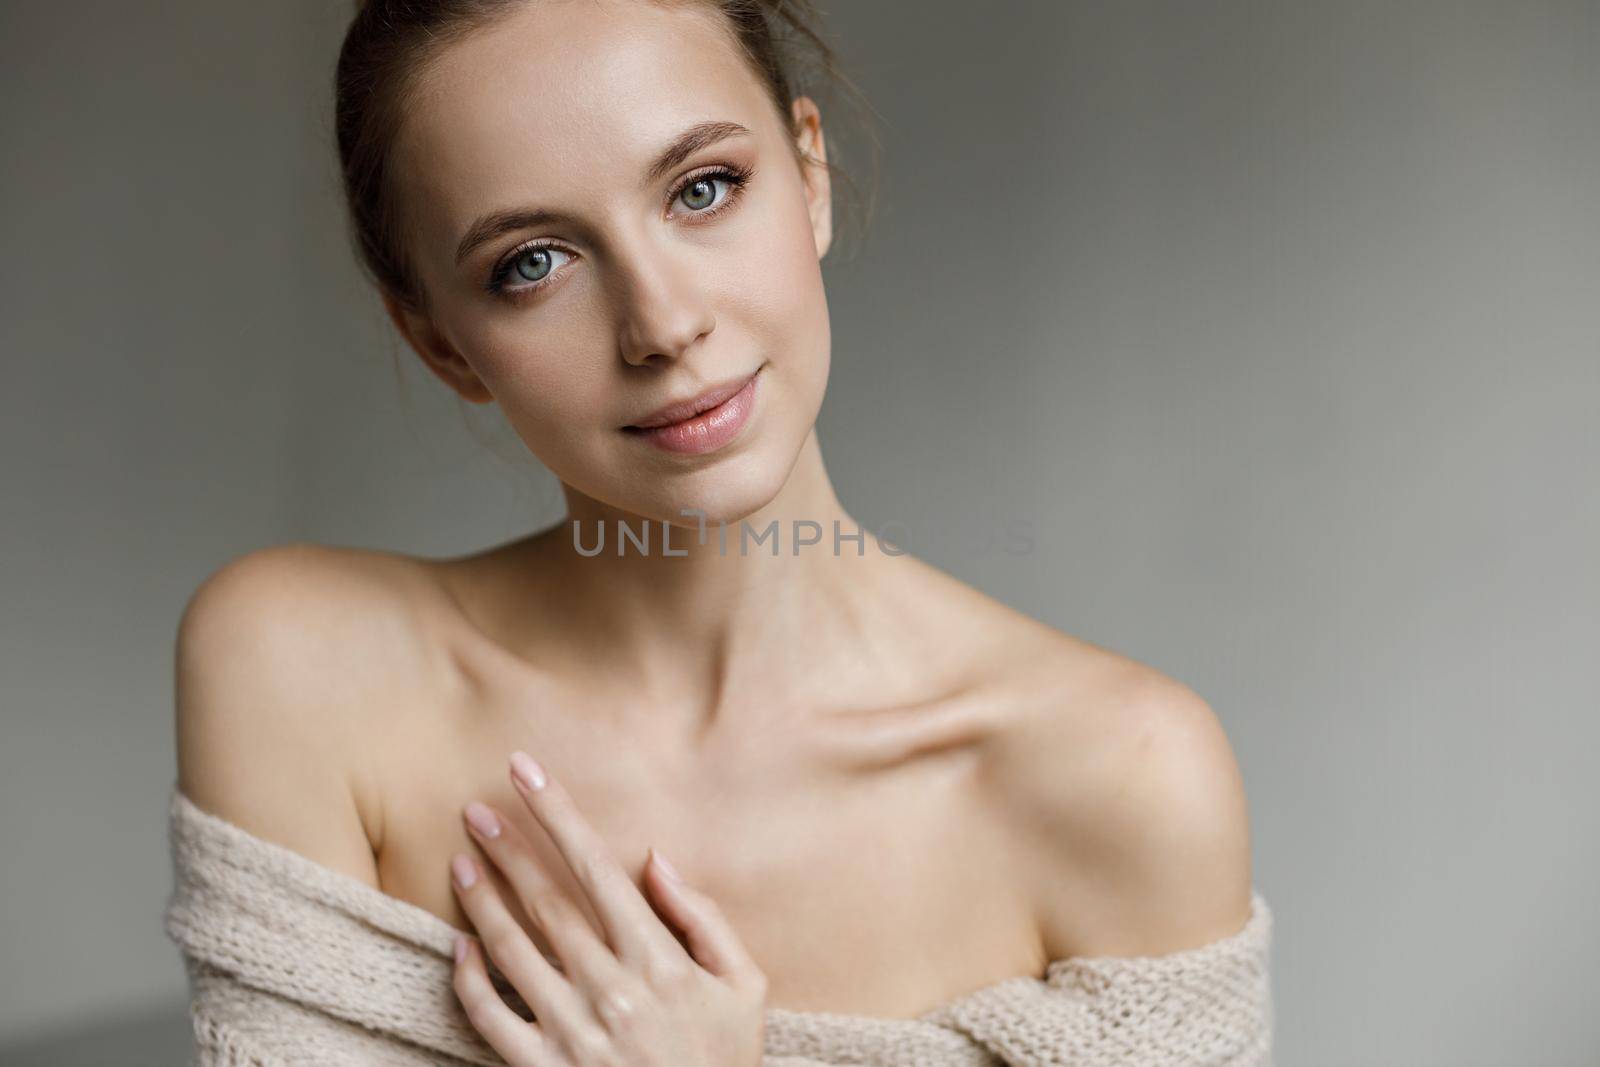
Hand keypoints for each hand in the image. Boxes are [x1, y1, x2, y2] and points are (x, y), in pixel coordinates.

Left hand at [449, 750, 768, 1066]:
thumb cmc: (725, 1062)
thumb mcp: (744, 986)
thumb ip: (703, 918)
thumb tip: (655, 861)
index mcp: (660, 960)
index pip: (597, 866)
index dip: (558, 812)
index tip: (526, 770)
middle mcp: (611, 989)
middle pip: (545, 899)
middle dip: (508, 846)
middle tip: (474, 808)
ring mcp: (572, 1032)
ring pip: (510, 948)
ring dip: (480, 898)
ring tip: (460, 859)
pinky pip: (491, 1016)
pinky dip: (469, 977)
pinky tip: (458, 942)